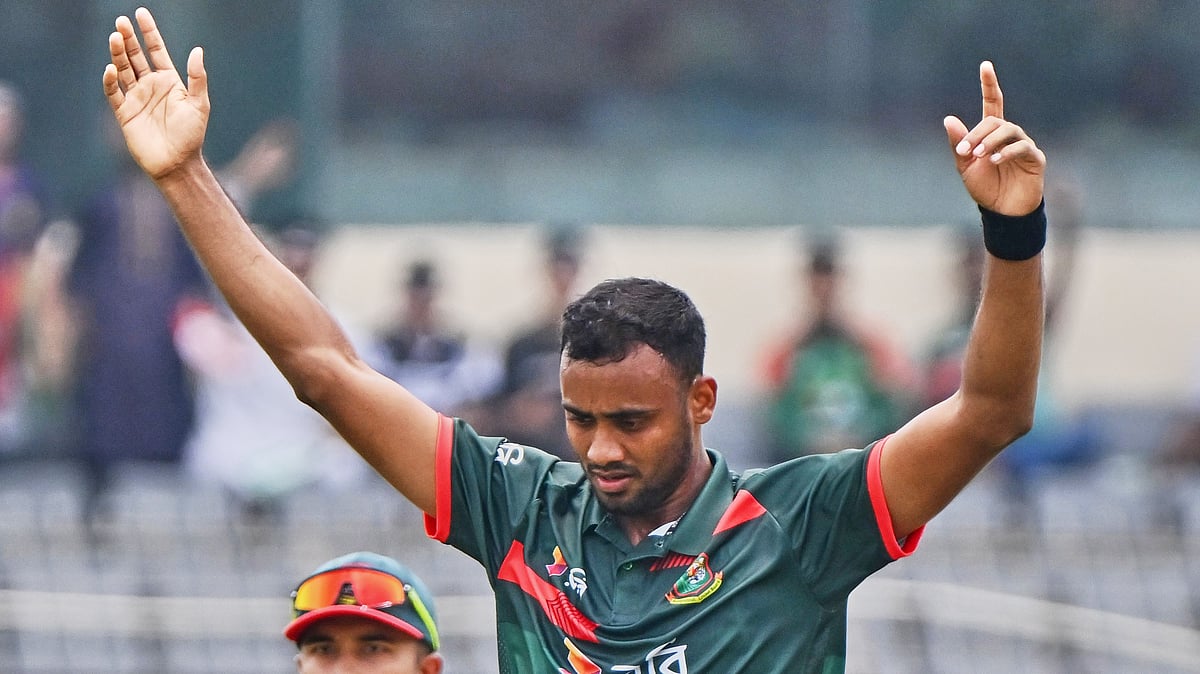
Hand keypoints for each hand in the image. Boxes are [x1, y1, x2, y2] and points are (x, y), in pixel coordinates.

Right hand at [101, 7, 208, 180]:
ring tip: (115, 37)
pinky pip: (113, 93)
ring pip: (123, 70)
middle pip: (135, 56)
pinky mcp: (124, 112)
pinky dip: (110, 81)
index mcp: (169, 81)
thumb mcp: (199, 104)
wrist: (177, 164)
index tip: (140, 13)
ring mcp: (136, 98)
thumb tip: (198, 49)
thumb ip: (197, 77)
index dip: (148, 32)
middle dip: (129, 39)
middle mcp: (150, 86)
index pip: (156, 50)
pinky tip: (110, 69)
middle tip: (121, 21)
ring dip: (118, 54)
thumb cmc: (191, 135)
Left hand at [943, 61, 1044, 216]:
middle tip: (965, 151)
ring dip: (990, 141)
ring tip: (979, 155)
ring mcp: (1024, 145)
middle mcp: (1010, 135)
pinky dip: (1007, 151)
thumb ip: (959, 144)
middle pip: (995, 121)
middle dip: (977, 133)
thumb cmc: (985, 188)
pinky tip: (995, 160)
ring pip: (1009, 130)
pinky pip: (1022, 147)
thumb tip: (948, 119)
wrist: (1002, 213)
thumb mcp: (965, 166)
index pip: (992, 103)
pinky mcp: (1035, 159)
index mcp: (992, 134)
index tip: (985, 65)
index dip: (989, 85)